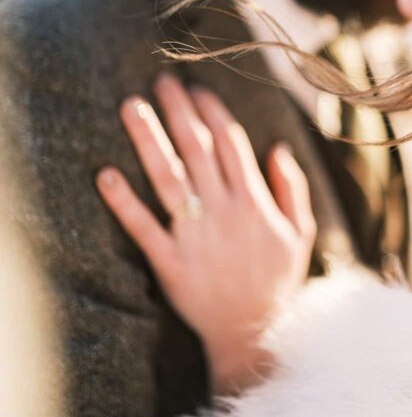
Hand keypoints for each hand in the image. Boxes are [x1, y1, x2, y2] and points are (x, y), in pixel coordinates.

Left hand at [96, 74, 315, 394]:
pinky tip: (105, 175)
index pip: (231, 144)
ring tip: (131, 107)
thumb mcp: (301, 234)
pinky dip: (124, 202)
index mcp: (255, 202)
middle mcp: (225, 212)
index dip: (213, 112)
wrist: (256, 335)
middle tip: (162, 81)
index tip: (198, 88)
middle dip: (179, 111)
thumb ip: (292, 188)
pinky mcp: (171, 263)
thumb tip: (277, 147)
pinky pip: (144, 228)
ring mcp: (196, 236)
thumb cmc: (278, 282)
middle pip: (197, 150)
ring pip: (168, 178)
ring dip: (148, 140)